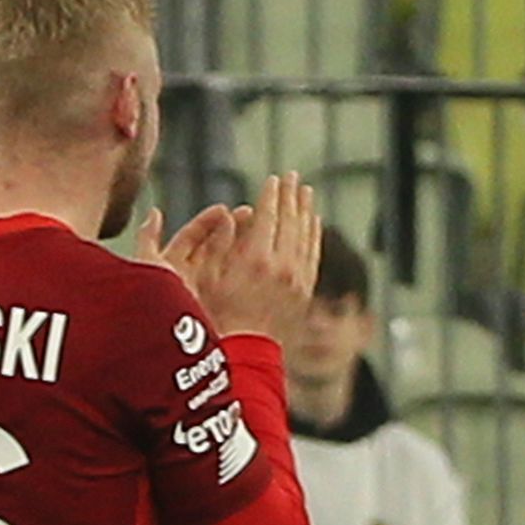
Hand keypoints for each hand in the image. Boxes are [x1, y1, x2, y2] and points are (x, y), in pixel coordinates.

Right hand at [161, 173, 322, 340]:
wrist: (246, 348)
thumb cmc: (218, 312)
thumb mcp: (211, 274)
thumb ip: (224, 241)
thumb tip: (237, 211)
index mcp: (255, 259)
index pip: (268, 217)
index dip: (271, 195)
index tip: (274, 178)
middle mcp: (281, 266)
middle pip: (290, 222)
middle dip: (291, 196)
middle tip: (293, 176)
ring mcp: (297, 278)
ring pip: (306, 236)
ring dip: (306, 211)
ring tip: (305, 191)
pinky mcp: (305, 289)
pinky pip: (313, 254)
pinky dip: (314, 234)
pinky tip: (313, 221)